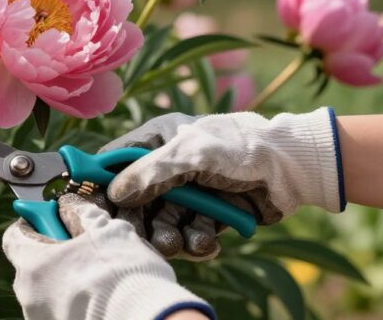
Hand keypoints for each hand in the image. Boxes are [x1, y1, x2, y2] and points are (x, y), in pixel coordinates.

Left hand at [3, 194, 214, 319]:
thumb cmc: (124, 275)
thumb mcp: (106, 230)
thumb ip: (81, 214)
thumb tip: (70, 207)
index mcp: (32, 265)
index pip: (14, 237)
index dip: (34, 224)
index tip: (52, 220)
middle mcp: (29, 296)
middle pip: (32, 265)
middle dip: (53, 254)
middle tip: (83, 250)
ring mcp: (41, 318)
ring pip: (47, 291)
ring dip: (65, 281)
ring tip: (98, 278)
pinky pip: (59, 310)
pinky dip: (73, 303)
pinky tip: (100, 298)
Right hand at [101, 108, 343, 258]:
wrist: (291, 168)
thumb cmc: (237, 148)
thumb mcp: (188, 154)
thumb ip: (148, 174)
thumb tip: (113, 194)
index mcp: (157, 140)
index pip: (114, 161)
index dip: (101, 182)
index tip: (91, 205)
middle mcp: (168, 167)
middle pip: (135, 199)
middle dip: (139, 220)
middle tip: (141, 236)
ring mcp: (188, 192)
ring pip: (162, 221)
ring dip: (168, 235)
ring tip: (177, 242)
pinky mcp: (208, 215)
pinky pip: (189, 233)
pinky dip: (196, 240)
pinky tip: (206, 240)